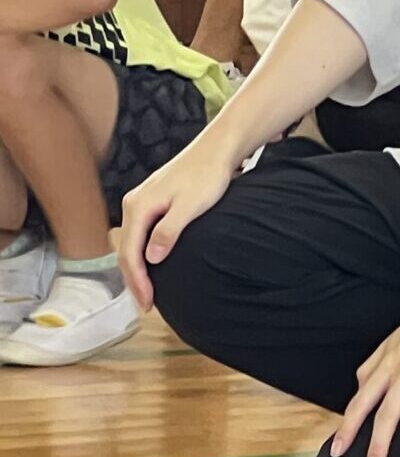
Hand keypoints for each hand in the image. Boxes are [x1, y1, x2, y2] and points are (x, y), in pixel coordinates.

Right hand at [119, 127, 245, 307]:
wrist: (216, 151)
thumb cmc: (207, 176)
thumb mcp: (191, 206)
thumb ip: (169, 231)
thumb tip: (151, 258)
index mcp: (138, 207)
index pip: (130, 253)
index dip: (138, 281)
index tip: (147, 303)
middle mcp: (132, 205)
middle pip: (126, 250)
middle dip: (134, 280)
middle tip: (146, 305)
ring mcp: (139, 202)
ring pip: (131, 243)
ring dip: (137, 268)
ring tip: (147, 291)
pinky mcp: (150, 202)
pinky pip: (139, 234)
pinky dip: (142, 254)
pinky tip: (152, 265)